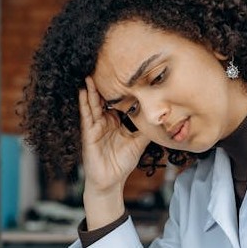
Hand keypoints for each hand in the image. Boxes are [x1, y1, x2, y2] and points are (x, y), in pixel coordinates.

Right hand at [78, 76, 149, 226]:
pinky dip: (84, 103)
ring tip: (90, 73)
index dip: (121, 89)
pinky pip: (87, 115)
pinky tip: (83, 91)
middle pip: (104, 99)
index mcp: (116, 122)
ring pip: (94, 104)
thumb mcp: (139, 142)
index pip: (118, 101)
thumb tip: (163, 118)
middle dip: (104, 84)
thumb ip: (148, 129)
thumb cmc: (122, 163)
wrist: (111, 182)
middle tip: (105, 65)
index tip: (125, 73)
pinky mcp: (89, 133)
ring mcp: (95, 126)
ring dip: (92, 89)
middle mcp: (104, 121)